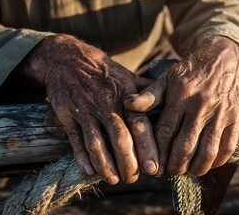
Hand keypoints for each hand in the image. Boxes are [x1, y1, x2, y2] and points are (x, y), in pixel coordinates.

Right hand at [21, 34, 158, 183]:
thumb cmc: (103, 70)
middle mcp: (106, 103)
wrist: (67, 58)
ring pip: (96, 143)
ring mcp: (85, 110)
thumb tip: (172, 101)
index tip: (153, 169)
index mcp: (125, 95)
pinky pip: (75, 139)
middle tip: (133, 178)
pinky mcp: (67, 115)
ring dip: (105, 165)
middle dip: (128, 163)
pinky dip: (81, 157)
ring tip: (113, 180)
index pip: (139, 124)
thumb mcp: (127, 75)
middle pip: (119, 138)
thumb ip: (148, 92)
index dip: (147, 147)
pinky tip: (89, 171)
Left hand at [124, 36, 238, 175]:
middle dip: (176, 164)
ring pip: (208, 151)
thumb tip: (127, 104)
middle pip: (185, 146)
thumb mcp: (166, 79)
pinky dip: (218, 161)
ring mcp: (220, 113)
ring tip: (188, 170)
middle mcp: (200, 106)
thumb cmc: (188, 73)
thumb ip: (148, 95)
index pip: (166, 132)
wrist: (222, 59)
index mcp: (180, 97)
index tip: (155, 165)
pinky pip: (228, 146)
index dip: (159, 153)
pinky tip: (208, 164)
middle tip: (171, 171)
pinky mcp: (235, 118)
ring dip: (196, 167)